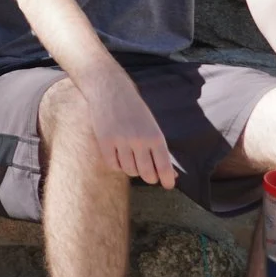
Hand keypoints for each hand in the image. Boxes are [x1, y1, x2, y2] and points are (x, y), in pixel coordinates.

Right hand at [79, 68, 174, 186]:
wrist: (111, 91)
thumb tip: (171, 175)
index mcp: (155, 137)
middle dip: (150, 178)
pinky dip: (117, 165)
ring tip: (133, 160)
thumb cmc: (135, 111)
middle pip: (146, 173)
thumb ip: (160, 151)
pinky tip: (120, 157)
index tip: (168, 185)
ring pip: (129, 170)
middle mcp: (139, 141)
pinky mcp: (104, 141)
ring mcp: (120, 141)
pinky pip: (113, 165)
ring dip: (132, 169)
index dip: (167, 180)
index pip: (164, 167)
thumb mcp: (153, 128)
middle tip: (150, 176)